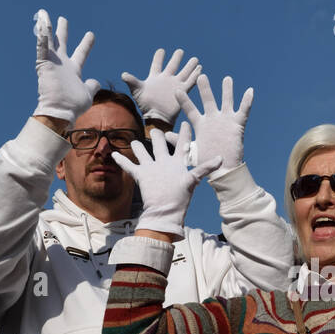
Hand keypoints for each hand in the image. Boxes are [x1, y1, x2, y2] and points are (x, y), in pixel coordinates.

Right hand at [33, 9, 98, 122]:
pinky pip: (42, 48)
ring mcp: (52, 63)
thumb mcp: (87, 94)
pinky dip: (41, 37)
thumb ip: (92, 86)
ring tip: (43, 14)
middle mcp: (62, 64)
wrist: (61, 111)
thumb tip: (96, 81)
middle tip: (63, 19)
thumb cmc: (73, 105)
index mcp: (74, 70)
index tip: (91, 34)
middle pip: (62, 43)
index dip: (86, 44)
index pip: (81, 53)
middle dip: (62, 30)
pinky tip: (40, 25)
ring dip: (46, 27)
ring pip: (48, 41)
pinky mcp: (44, 64)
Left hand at [111, 123, 220, 237]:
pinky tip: (113, 154)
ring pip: (143, 152)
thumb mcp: (193, 181)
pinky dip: (121, 160)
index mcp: (178, 163)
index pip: (183, 144)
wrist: (165, 210)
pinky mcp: (140, 175)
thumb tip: (221, 158)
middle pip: (160, 144)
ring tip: (134, 142)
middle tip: (155, 132)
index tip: (186, 123)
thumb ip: (205, 168)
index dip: (185, 133)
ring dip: (138, 147)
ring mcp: (151, 167)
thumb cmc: (181, 198)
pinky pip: (129, 166)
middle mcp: (164, 162)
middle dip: (158, 136)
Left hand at [120, 49, 201, 123]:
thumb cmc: (145, 105)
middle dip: (177, 58)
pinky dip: (195, 76)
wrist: (157, 117)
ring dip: (189, 66)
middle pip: (173, 66)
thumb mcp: (137, 91)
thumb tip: (123, 74)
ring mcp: (175, 85)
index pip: (157, 65)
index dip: (159, 57)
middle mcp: (166, 80)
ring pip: (184, 73)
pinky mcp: (182, 91)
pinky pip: (190, 82)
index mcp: (155, 78)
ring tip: (195, 59)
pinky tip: (200, 69)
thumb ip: (132, 81)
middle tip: (180, 51)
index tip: (161, 51)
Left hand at [176, 74, 252, 172]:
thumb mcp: (190, 151)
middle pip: (208, 100)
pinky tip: (250, 91)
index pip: (190, 109)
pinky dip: (247, 101)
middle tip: (201, 76)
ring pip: (226, 102)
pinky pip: (243, 111)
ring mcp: (225, 120)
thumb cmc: (206, 161)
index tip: (177, 90)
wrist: (223, 169)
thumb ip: (180, 141)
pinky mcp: (237, 125)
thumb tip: (166, 134)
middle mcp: (212, 119)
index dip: (184, 101)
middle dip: (205, 89)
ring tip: (227, 79)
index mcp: (200, 124)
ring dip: (227, 91)